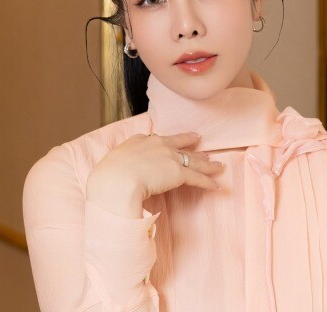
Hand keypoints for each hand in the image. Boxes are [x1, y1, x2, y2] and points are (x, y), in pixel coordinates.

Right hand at [90, 132, 223, 202]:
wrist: (117, 180)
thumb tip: (118, 174)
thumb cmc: (108, 176)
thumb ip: (120, 164)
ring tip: (218, 165)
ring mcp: (170, 157)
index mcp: (139, 141)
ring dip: (207, 164)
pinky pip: (197, 178)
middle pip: (179, 145)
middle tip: (200, 141)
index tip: (171, 142)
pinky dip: (208, 182)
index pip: (157, 139)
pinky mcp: (178, 173)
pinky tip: (216, 186)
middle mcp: (157, 145)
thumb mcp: (112, 163)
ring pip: (193, 160)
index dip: (166, 141)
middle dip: (191, 143)